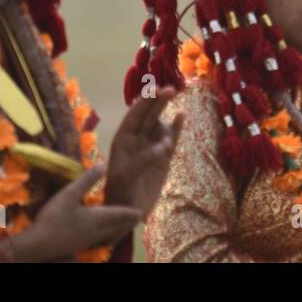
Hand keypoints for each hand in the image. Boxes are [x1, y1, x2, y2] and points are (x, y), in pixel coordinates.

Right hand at [12, 165, 142, 261]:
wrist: (37, 246)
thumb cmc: (55, 218)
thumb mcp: (70, 193)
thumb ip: (87, 179)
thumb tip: (104, 164)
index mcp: (98, 218)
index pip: (119, 214)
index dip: (130, 212)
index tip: (141, 212)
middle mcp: (96, 231)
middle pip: (116, 226)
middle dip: (126, 222)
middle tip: (135, 219)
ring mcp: (86, 240)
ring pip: (106, 234)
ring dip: (115, 229)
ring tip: (119, 225)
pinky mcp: (76, 245)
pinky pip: (96, 239)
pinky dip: (103, 234)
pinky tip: (96, 233)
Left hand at [105, 87, 184, 216]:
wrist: (128, 212)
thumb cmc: (120, 194)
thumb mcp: (126, 177)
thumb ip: (143, 160)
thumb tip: (163, 147)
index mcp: (123, 141)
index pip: (133, 116)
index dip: (143, 102)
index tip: (153, 89)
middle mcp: (137, 140)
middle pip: (148, 116)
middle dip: (157, 101)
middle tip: (169, 89)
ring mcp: (152, 147)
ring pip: (160, 124)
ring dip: (166, 112)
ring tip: (174, 104)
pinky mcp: (164, 157)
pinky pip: (171, 138)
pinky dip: (177, 128)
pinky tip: (181, 115)